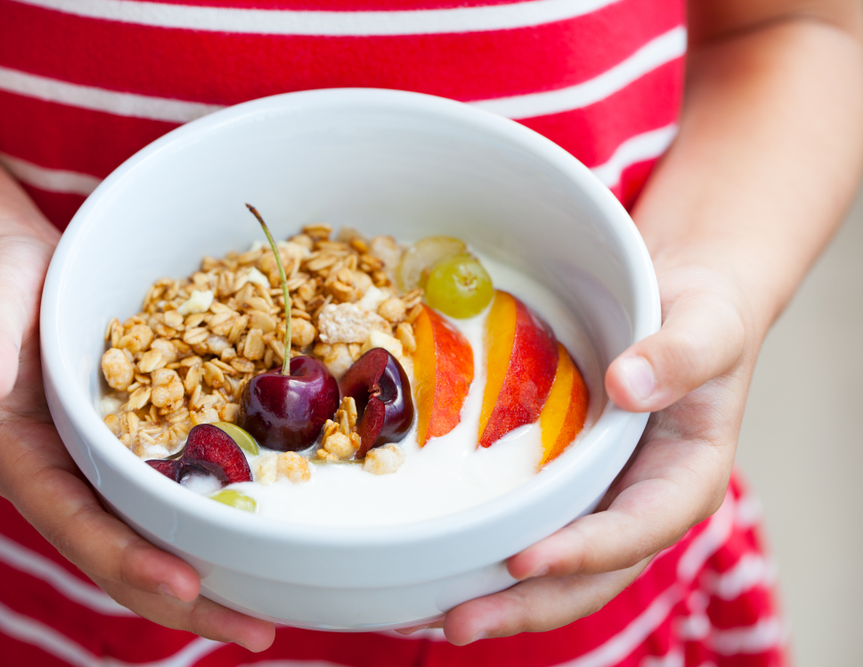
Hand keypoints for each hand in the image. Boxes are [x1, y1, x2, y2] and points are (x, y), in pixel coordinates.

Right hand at [0, 233, 275, 649]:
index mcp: (26, 458)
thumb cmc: (2, 288)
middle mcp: (67, 481)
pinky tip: (261, 542)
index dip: (129, 560)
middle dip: (187, 601)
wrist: (27, 278)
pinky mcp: (136, 455)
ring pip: (155, 542)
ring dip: (211, 581)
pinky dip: (212, 528)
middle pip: (124, 557)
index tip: (186, 585)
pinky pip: (175, 501)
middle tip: (257, 630)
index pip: (78, 524)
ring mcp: (104, 474)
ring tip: (271, 612)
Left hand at [410, 264, 757, 643]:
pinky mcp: (560, 482)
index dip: (584, 553)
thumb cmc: (705, 313)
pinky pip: (524, 524)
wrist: (682, 298)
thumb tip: (628, 387)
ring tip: (430, 616)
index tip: (525, 559)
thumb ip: (681, 355)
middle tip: (459, 624)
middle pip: (587, 576)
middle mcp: (639, 504)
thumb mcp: (710, 323)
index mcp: (686, 480)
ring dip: (495, 597)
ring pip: (550, 567)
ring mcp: (597, 498)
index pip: (637, 531)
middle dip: (525, 605)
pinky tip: (433, 568)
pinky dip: (483, 552)